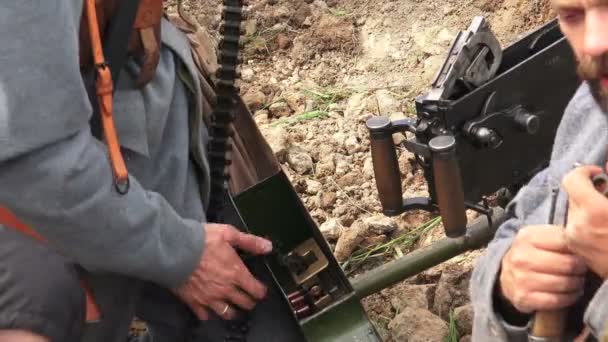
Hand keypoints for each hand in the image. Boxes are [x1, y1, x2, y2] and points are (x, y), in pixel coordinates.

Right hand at [173, 223, 272, 319]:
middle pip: (244, 303)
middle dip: (249, 301)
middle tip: (249, 298)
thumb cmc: (202, 240)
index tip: (260, 290)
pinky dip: (209, 314)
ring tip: (233, 307)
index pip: (256, 290)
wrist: (175, 250)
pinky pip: (205, 315)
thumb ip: (250, 242)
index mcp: (237, 273)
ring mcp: (210, 298)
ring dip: (232, 311)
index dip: (261, 291)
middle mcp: (226, 289)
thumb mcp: (229, 234)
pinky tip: (209, 309)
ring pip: (227, 313)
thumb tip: (268, 247)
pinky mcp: (194, 302)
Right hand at [498, 225, 585, 313]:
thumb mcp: (539, 237)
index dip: (577, 249)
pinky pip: (556, 300)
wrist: (506, 274)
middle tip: (580, 270)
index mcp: (527, 237)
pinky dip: (567, 298)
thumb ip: (559, 236)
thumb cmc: (530, 255)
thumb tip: (582, 246)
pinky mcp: (523, 298)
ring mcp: (521, 278)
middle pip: (568, 264)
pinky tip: (568, 294)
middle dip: (579, 269)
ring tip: (575, 282)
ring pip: (564, 283)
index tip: (577, 253)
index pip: (566, 241)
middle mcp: (521, 257)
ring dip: (576, 285)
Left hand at [563, 164, 607, 278]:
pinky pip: (577, 228)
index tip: (598, 173)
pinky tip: (607, 228)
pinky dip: (589, 222)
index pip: (572, 179)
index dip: (584, 172)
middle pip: (573, 195)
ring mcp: (577, 242)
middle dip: (591, 191)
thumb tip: (607, 162)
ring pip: (575, 212)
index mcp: (594, 212)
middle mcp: (579, 226)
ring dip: (590, 207)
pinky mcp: (579, 252)